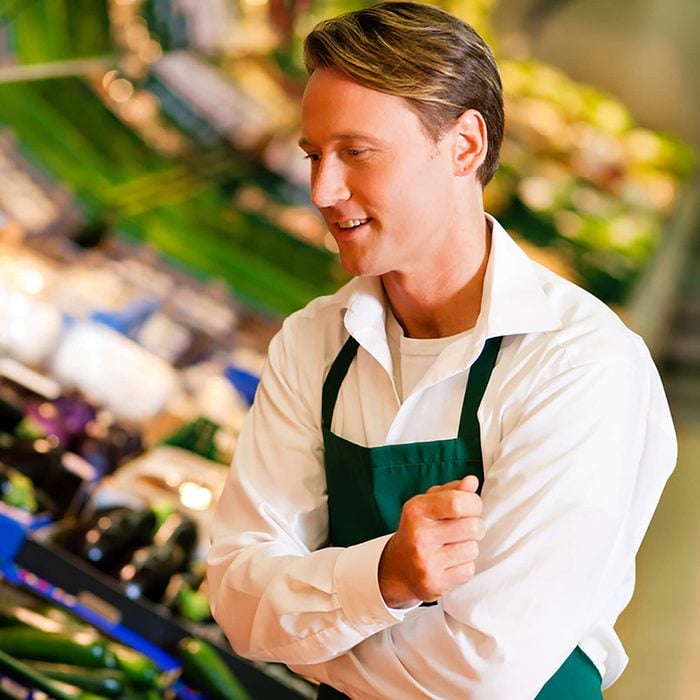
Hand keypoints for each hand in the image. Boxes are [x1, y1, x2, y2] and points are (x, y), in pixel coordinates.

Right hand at [378, 475, 484, 607]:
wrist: (398, 568)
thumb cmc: (419, 530)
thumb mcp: (428, 505)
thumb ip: (451, 491)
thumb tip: (472, 481)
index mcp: (416, 510)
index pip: (458, 502)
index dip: (474, 503)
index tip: (472, 506)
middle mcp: (418, 535)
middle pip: (472, 526)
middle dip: (476, 526)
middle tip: (465, 528)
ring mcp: (425, 561)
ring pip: (472, 549)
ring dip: (469, 547)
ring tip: (454, 546)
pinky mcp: (434, 583)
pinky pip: (468, 570)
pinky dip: (464, 566)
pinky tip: (450, 562)